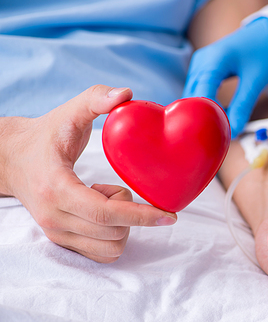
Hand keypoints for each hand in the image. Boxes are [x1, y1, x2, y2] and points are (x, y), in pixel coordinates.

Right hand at [0, 85, 176, 262]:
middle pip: (114, 233)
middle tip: (116, 186)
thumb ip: (97, 99)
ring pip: (110, 248)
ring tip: (105, 197)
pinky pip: (101, 254)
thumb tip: (127, 93)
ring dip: (122, 225)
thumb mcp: (69, 112)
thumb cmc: (46, 135)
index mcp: (57, 188)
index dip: (142, 215)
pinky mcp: (60, 240)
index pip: (106, 214)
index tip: (170, 215)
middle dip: (131, 212)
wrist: (13, 159)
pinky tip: (103, 212)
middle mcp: (54, 218)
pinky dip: (113, 237)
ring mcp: (56, 233)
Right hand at [183, 17, 267, 136]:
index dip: (207, 116)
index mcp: (213, 60)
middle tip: (217, 135)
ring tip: (218, 127)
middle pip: (193, 96)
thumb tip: (234, 130)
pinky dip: (207, 103)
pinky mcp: (204, 68)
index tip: (216, 133)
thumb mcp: (256, 80)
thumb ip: (244, 105)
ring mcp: (200, 64)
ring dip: (204, 111)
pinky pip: (199, 90)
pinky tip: (218, 114)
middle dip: (203, 116)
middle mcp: (201, 61)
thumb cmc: (265, 49)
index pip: (201, 94)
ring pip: (194, 95)